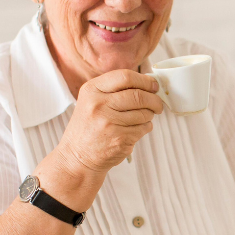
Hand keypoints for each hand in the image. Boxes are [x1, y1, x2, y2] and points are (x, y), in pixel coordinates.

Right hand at [52, 69, 163, 186]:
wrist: (76, 158)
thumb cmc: (89, 126)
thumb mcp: (91, 100)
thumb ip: (115, 89)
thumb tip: (150, 83)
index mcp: (91, 90)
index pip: (126, 76)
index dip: (145, 80)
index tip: (153, 86)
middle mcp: (99, 105)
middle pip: (139, 95)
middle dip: (154, 99)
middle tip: (158, 104)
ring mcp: (109, 123)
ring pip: (144, 113)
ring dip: (150, 115)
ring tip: (143, 117)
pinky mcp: (119, 139)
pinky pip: (143, 128)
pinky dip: (145, 127)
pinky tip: (135, 130)